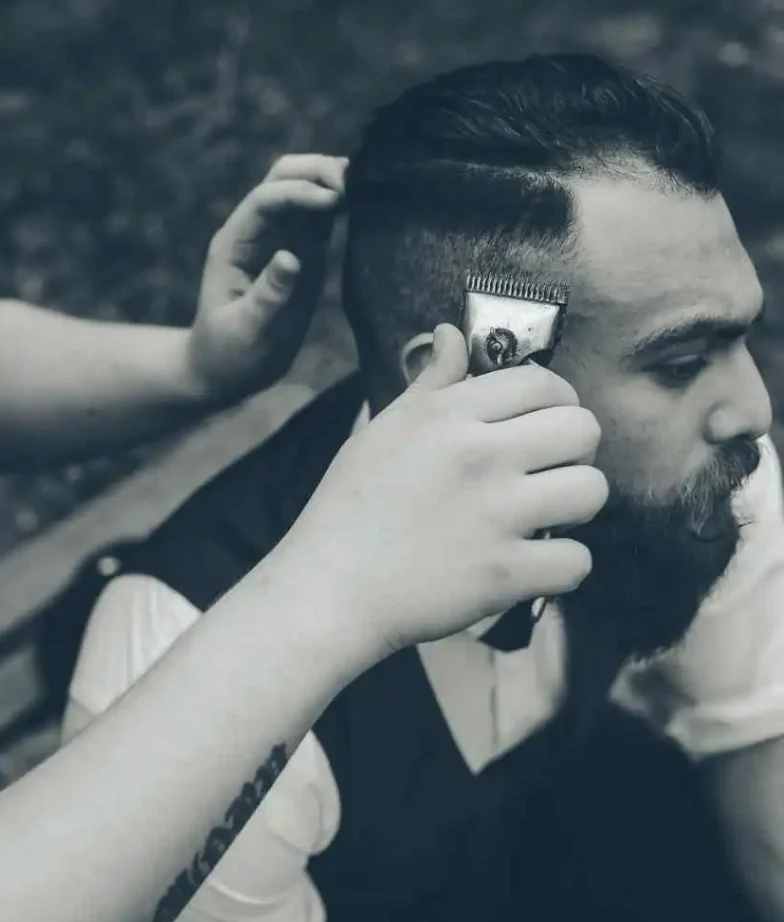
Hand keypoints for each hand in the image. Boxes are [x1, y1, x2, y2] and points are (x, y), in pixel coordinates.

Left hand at [186, 154, 346, 404]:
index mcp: (235, 244)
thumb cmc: (228, 355)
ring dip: (333, 181)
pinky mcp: (303, 254)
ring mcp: (281, 239)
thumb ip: (268, 295)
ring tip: (368, 188)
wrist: (226, 372)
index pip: (266, 200)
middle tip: (354, 185)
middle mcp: (257, 232)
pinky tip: (367, 206)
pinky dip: (343, 205)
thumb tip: (291, 257)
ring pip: (305, 188)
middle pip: (283, 176)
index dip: (300, 192)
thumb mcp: (245, 331)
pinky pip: (322, 218)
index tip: (335, 200)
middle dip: (317, 171)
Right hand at [272, 323, 608, 663]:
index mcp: (448, 416)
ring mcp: (496, 516)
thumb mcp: (383, 429)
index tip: (542, 422)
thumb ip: (431, 383)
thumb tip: (452, 333)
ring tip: (543, 515)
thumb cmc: (350, 506)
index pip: (543, 383)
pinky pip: (578, 560)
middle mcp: (480, 456)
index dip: (555, 400)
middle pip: (583, 429)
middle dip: (573, 449)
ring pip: (592, 490)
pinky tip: (532, 563)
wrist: (330, 588)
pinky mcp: (505, 573)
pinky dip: (560, 566)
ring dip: (575, 506)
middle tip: (546, 470)